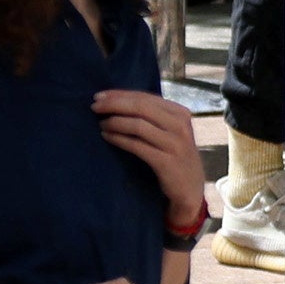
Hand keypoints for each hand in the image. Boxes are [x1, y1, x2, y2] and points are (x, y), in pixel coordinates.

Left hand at [95, 85, 208, 238]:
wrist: (190, 189)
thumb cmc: (174, 157)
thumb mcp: (170, 132)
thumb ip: (153, 117)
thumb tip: (117, 101)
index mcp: (180, 113)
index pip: (145, 97)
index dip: (120, 94)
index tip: (99, 95)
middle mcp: (180, 125)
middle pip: (141, 107)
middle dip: (114, 104)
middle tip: (94, 106)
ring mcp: (175, 143)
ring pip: (138, 125)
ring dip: (115, 122)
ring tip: (101, 124)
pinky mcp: (166, 162)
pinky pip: (137, 146)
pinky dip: (119, 139)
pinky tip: (107, 137)